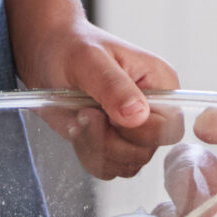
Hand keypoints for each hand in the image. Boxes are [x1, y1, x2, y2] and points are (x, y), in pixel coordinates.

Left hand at [23, 20, 179, 176]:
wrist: (48, 55)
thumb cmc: (72, 47)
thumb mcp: (90, 60)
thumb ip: (114, 86)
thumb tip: (137, 116)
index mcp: (161, 84)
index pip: (168, 127)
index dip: (136, 130)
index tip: (103, 111)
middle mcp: (153, 110)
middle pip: (147, 151)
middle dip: (109, 140)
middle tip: (84, 114)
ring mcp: (135, 130)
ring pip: (128, 164)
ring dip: (96, 148)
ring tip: (79, 118)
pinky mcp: (115, 143)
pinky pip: (109, 168)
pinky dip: (88, 155)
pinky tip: (77, 130)